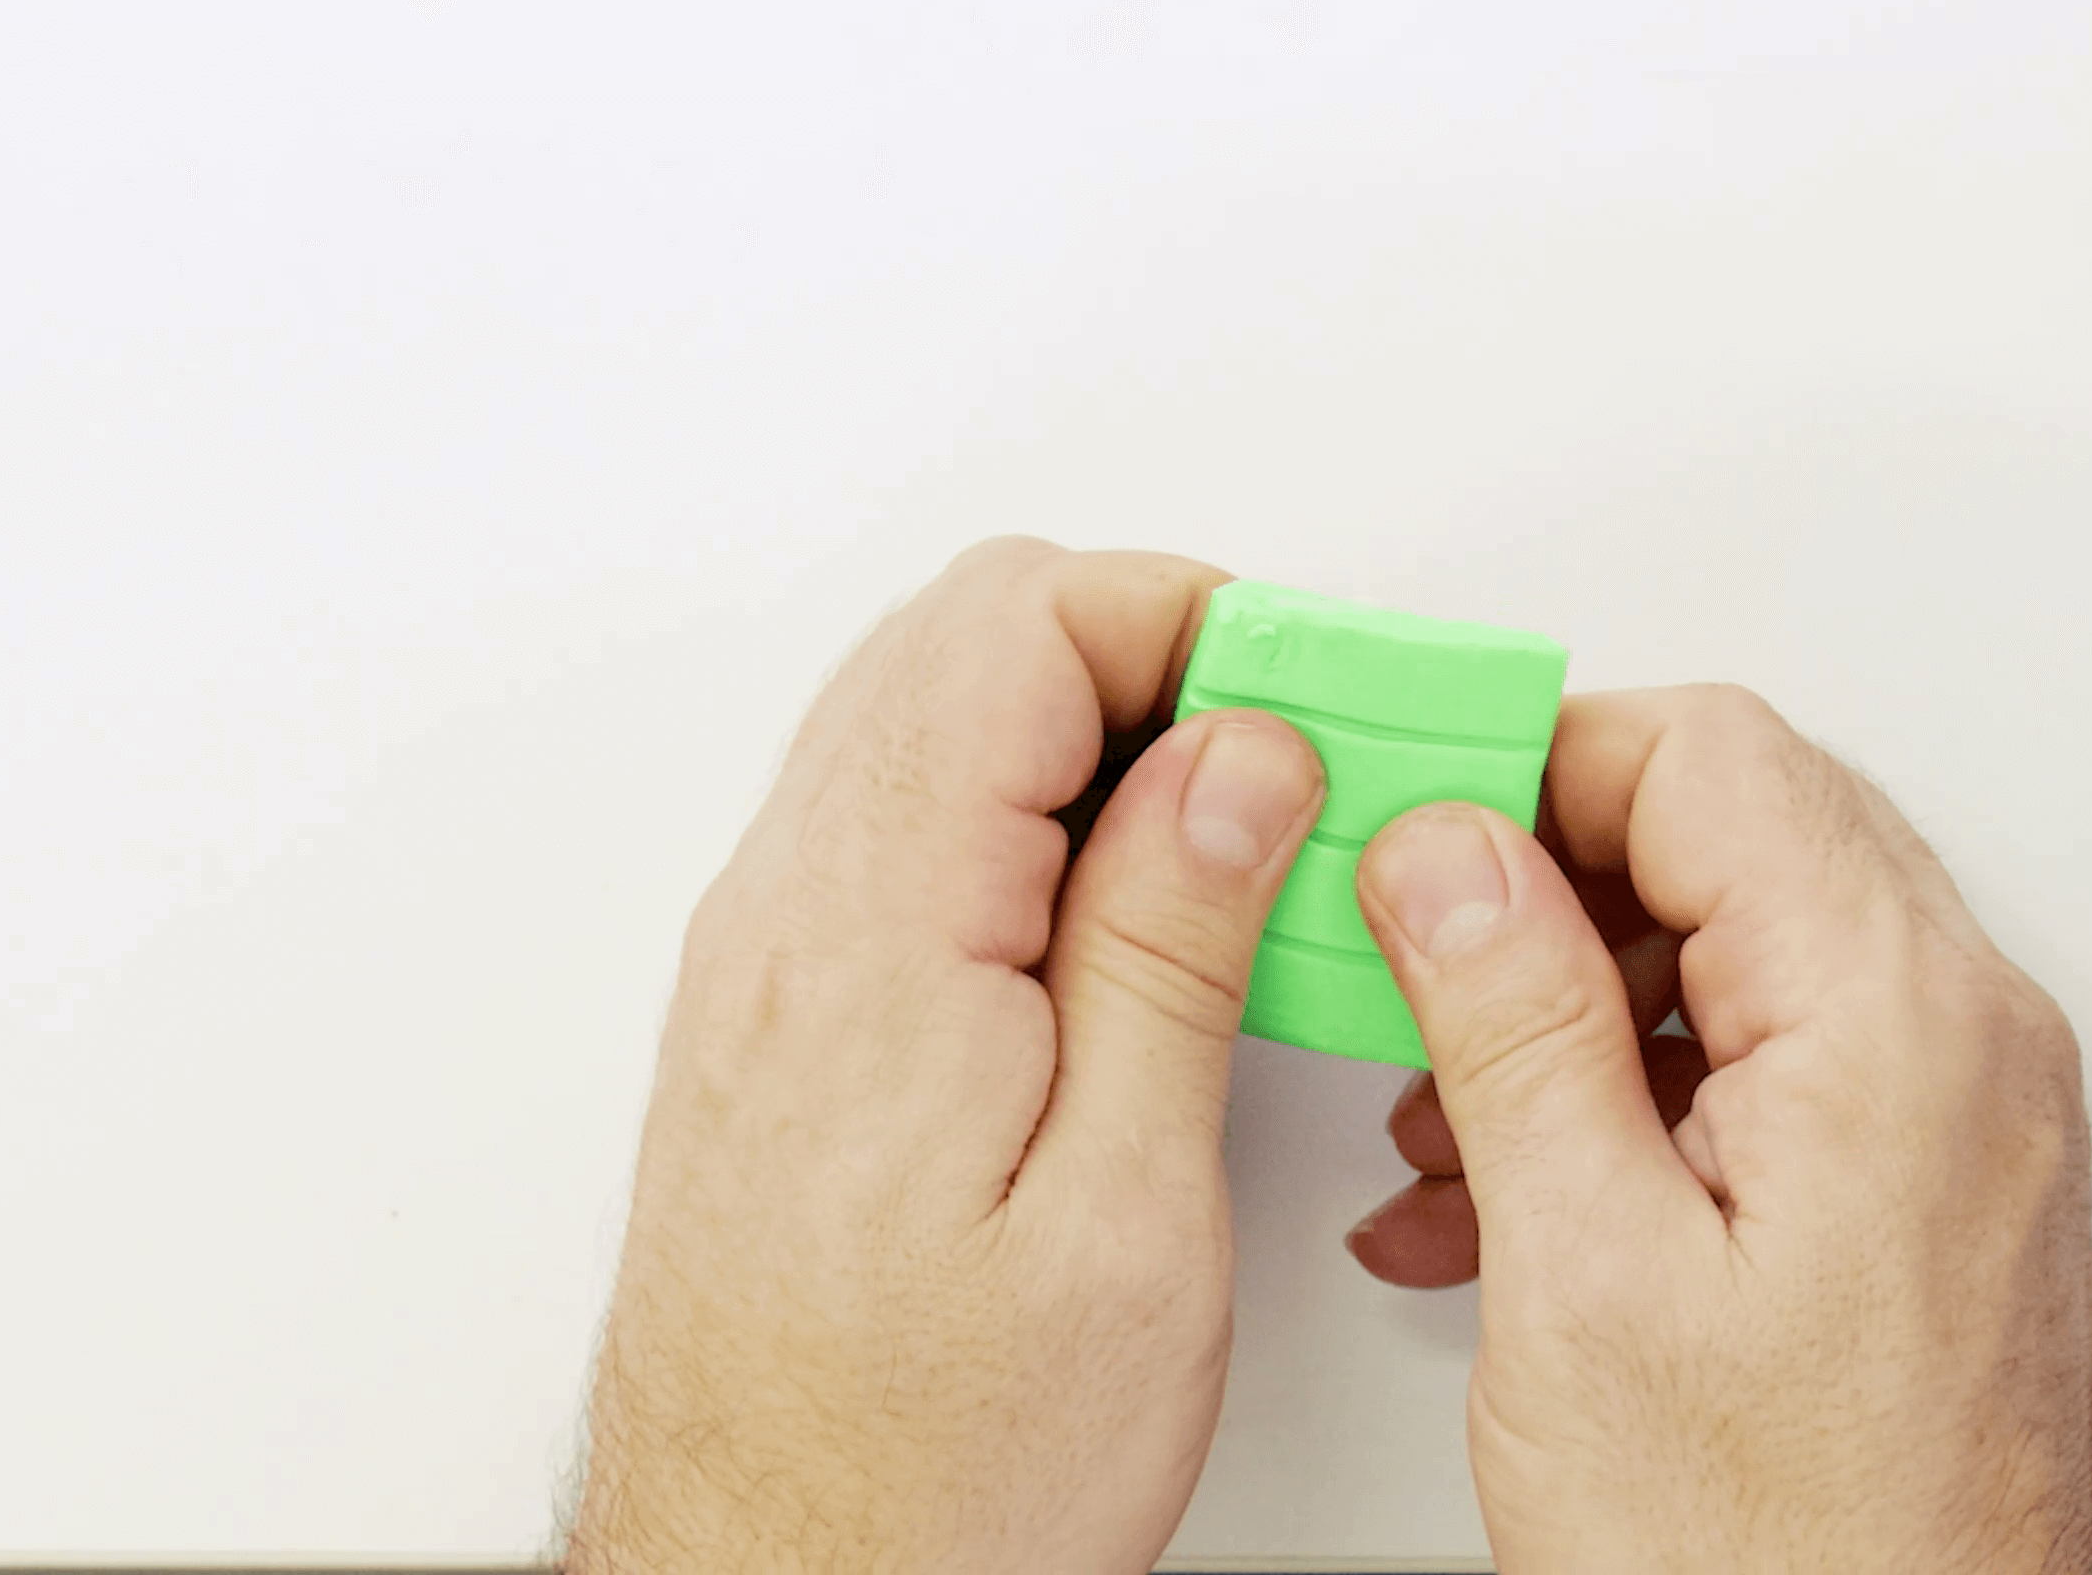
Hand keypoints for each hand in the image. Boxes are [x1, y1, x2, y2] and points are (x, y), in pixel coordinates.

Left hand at [568, 540, 1325, 1574]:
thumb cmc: (936, 1471)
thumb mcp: (1125, 1217)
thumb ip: (1172, 946)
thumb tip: (1239, 752)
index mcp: (875, 939)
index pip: (1017, 625)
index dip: (1193, 621)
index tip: (1320, 703)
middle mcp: (790, 922)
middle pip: (967, 642)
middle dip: (1161, 657)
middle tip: (1306, 760)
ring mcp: (772, 966)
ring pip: (937, 721)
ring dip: (1104, 736)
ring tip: (1250, 847)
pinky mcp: (786, 1020)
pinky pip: (910, 825)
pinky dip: (1040, 816)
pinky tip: (1146, 920)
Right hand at [1350, 686, 2091, 1574]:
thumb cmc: (1791, 1563)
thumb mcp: (1589, 1276)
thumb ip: (1514, 1024)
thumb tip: (1452, 850)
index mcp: (1893, 1022)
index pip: (1711, 755)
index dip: (1539, 764)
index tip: (1415, 818)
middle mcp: (1968, 1040)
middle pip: (1742, 828)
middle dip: (1551, 880)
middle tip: (1412, 947)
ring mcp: (1970, 1114)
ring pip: (1754, 947)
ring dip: (1584, 1001)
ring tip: (1453, 1121)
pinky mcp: (1943, 1189)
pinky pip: (1790, 1062)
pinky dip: (1652, 1093)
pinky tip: (1528, 1193)